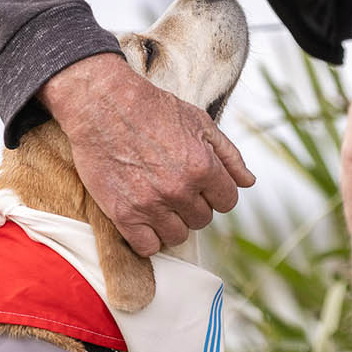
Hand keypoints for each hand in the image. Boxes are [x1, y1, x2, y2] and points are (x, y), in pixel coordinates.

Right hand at [38, 53, 255, 254]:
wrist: (103, 104)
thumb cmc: (152, 109)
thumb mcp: (200, 122)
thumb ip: (229, 155)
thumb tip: (249, 182)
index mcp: (203, 167)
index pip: (227, 202)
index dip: (215, 193)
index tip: (199, 184)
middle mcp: (179, 189)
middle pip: (202, 220)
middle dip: (192, 205)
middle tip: (173, 185)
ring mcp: (150, 204)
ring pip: (177, 236)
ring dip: (171, 222)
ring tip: (158, 200)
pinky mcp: (123, 214)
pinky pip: (147, 247)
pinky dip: (147, 238)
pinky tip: (143, 218)